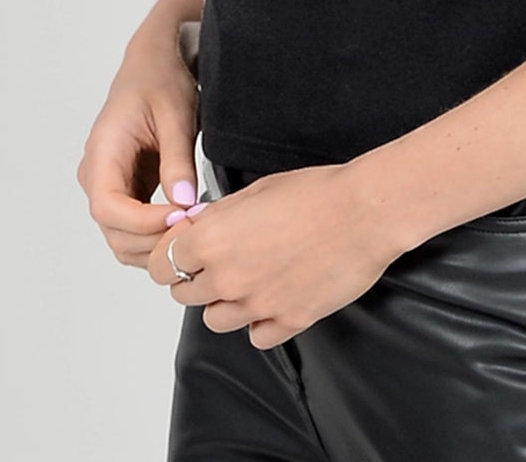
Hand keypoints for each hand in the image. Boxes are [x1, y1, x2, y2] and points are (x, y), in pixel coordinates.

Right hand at [77, 38, 208, 275]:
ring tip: (195, 227)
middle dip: (154, 239)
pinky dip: (158, 234)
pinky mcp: (125, 191)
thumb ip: (177, 160)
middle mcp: (97, 174)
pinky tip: (187, 223)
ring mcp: (108, 186)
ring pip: (122, 237)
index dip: (142, 222)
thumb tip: (182, 202)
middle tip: (196, 228)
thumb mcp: (176, 115)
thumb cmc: (160, 80)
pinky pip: (134, 227)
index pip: (107, 207)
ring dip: (156, 243)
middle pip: (113, 231)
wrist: (154, 64)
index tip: (181, 216)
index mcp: (103, 151)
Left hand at [152, 161, 403, 348]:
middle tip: (219, 259)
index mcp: (212, 240)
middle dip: (195, 277)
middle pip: (184, 294)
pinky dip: (259, 322)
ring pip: (215, 320)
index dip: (170, 255)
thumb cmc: (315, 192)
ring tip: (247, 279)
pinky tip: (273, 298)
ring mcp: (257, 305)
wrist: (363, 212)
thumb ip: (219, 214)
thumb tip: (198, 226)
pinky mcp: (288, 323)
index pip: (162, 265)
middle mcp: (227, 278)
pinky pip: (256, 336)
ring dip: (224, 302)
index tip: (182, 249)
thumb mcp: (256, 190)